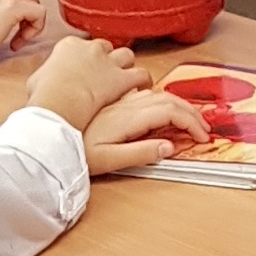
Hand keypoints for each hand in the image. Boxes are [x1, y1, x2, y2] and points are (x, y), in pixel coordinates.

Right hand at [15, 33, 141, 132]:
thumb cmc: (44, 94)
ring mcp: (108, 61)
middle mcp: (91, 49)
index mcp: (69, 45)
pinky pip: (141, 74)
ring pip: (126, 55)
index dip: (86, 58)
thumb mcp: (36, 79)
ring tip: (126, 79)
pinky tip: (142, 89)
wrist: (59, 101)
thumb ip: (45, 75)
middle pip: (106, 48)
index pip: (82, 45)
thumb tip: (43, 82)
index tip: (84, 70)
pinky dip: (143, 81)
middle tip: (105, 75)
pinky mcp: (122, 78)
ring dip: (127, 66)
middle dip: (107, 60)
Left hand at [78, 86, 208, 175]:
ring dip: (180, 104)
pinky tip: (164, 108)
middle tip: (204, 128)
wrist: (51, 135)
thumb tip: (169, 148)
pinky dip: (163, 100)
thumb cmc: (76, 151)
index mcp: (129, 117)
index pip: (170, 113)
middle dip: (192, 112)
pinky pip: (145, 94)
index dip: (191, 123)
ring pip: (158, 94)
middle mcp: (127, 105)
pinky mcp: (114, 103)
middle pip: (169, 99)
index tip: (202, 137)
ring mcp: (120, 102)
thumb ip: (140, 154)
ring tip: (191, 119)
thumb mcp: (109, 161)